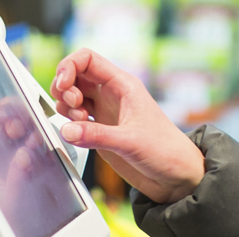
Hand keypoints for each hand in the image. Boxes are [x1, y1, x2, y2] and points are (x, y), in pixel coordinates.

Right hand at [51, 49, 203, 202]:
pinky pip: (76, 117)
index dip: (69, 66)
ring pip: (73, 96)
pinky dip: (70, 122)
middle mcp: (112, 95)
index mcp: (123, 85)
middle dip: (65, 89)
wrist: (175, 176)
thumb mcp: (130, 142)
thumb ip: (97, 136)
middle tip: (74, 107)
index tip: (63, 86)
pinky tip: (78, 133)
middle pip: (75, 76)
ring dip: (67, 107)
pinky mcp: (102, 130)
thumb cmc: (165, 151)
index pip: (87, 59)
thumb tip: (67, 130)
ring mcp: (106, 112)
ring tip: (80, 122)